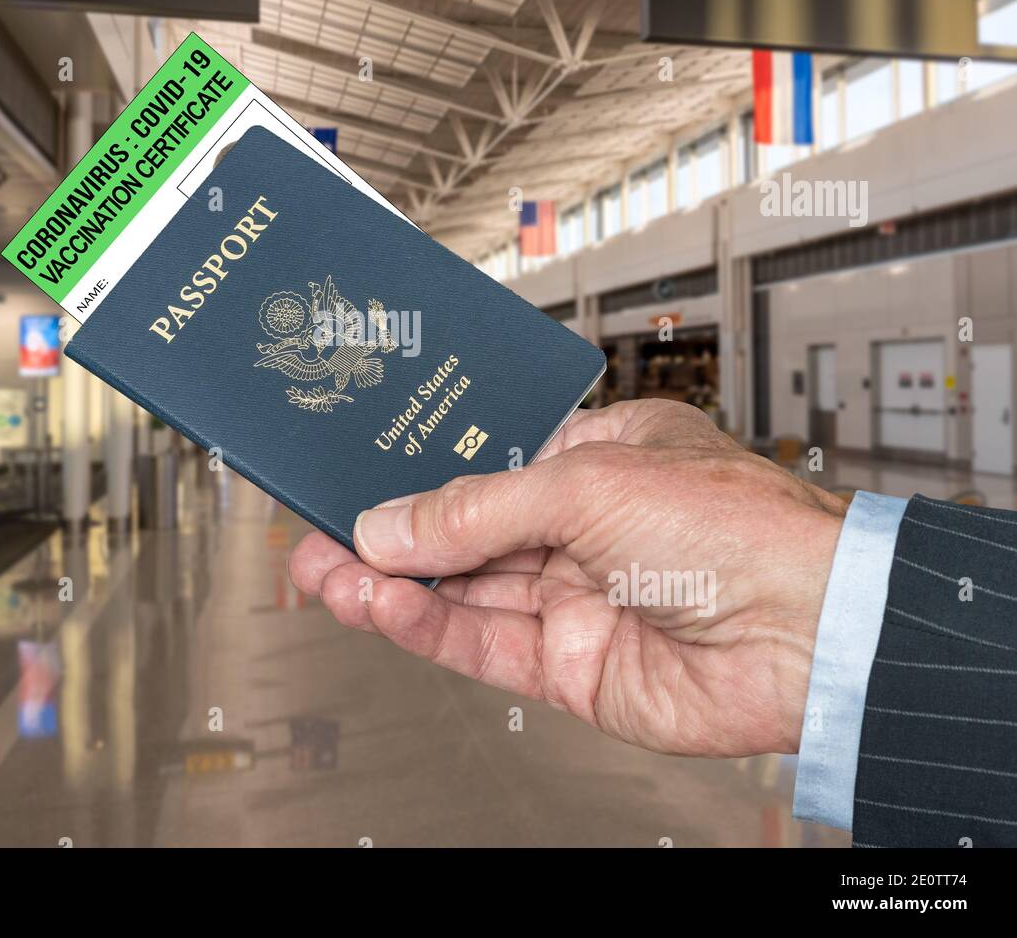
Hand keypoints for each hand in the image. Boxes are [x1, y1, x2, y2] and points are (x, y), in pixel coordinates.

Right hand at [289, 399, 847, 756]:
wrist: (810, 632)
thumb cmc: (734, 527)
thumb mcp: (585, 484)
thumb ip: (476, 510)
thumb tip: (390, 526)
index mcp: (595, 459)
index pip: (483, 460)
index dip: (416, 469)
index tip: (354, 470)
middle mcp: (581, 528)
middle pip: (460, 529)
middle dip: (385, 533)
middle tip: (314, 534)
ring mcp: (573, 598)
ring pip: (458, 590)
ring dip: (388, 583)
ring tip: (323, 572)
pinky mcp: (569, 665)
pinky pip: (478, 643)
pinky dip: (423, 626)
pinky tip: (376, 606)